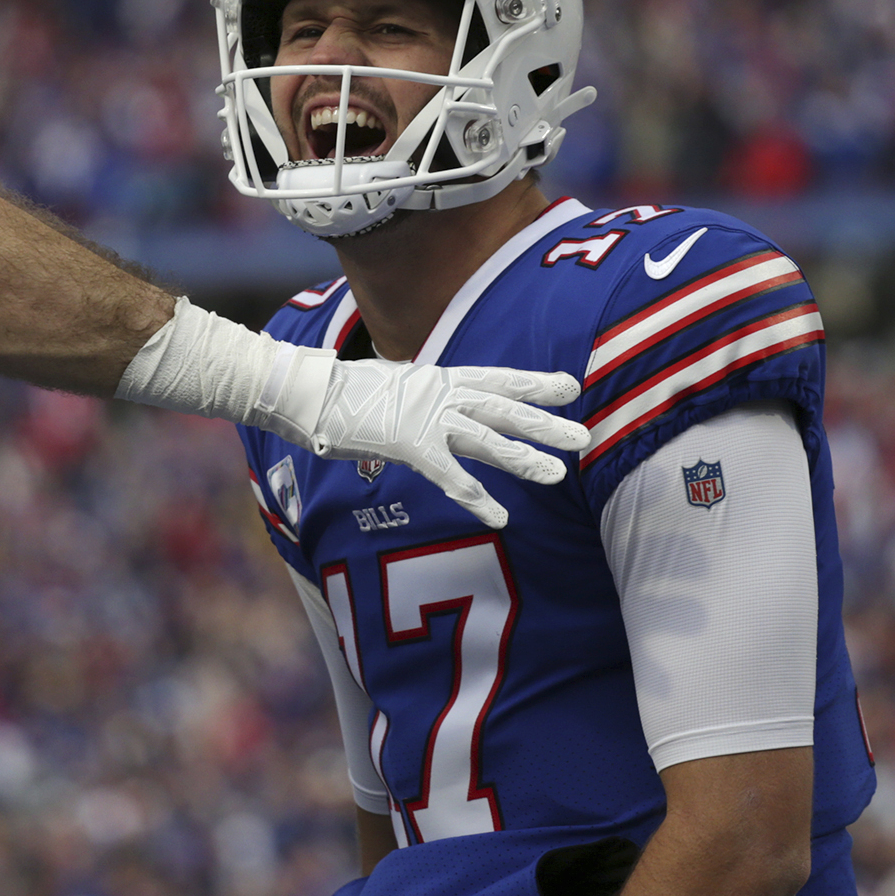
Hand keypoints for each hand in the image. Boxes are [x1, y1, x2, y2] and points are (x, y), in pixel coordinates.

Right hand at [257, 356, 589, 527]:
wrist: (312, 393)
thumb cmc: (345, 392)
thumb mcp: (393, 384)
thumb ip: (420, 393)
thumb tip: (431, 396)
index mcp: (440, 378)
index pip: (498, 378)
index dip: (535, 383)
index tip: (570, 387)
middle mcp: (442, 395)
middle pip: (504, 409)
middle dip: (545, 423)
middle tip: (583, 436)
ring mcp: (428, 419)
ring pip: (488, 440)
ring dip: (524, 459)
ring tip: (557, 475)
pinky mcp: (411, 445)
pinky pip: (453, 477)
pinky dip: (478, 498)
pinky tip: (501, 517)